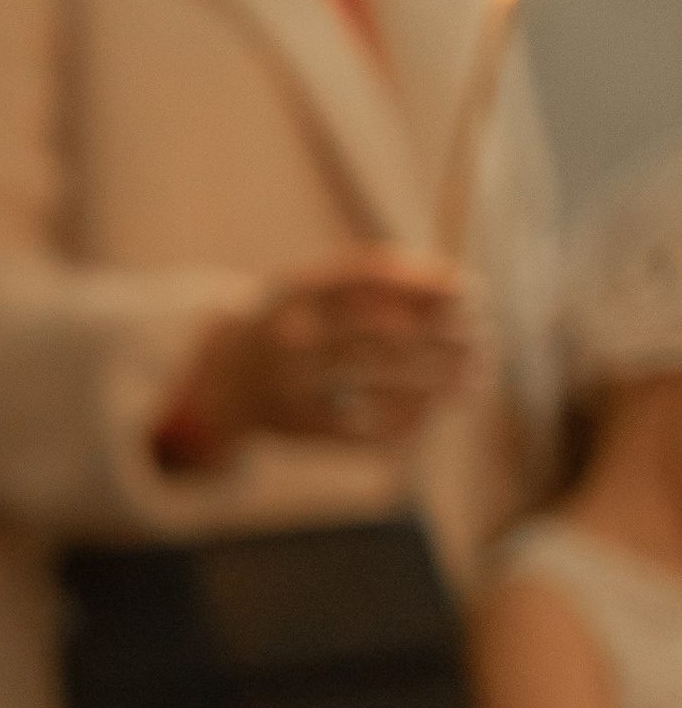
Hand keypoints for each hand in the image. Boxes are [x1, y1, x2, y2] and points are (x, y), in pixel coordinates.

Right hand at [159, 251, 471, 464]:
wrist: (227, 381)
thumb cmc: (300, 323)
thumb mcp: (326, 288)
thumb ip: (384, 278)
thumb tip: (461, 286)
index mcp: (295, 291)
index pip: (368, 278)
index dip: (427, 286)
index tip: (473, 292)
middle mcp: (285, 336)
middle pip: (377, 334)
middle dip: (439, 338)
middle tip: (481, 339)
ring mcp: (288, 385)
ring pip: (376, 384)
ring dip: (435, 383)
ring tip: (474, 378)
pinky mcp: (298, 427)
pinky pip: (366, 429)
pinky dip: (408, 421)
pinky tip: (435, 412)